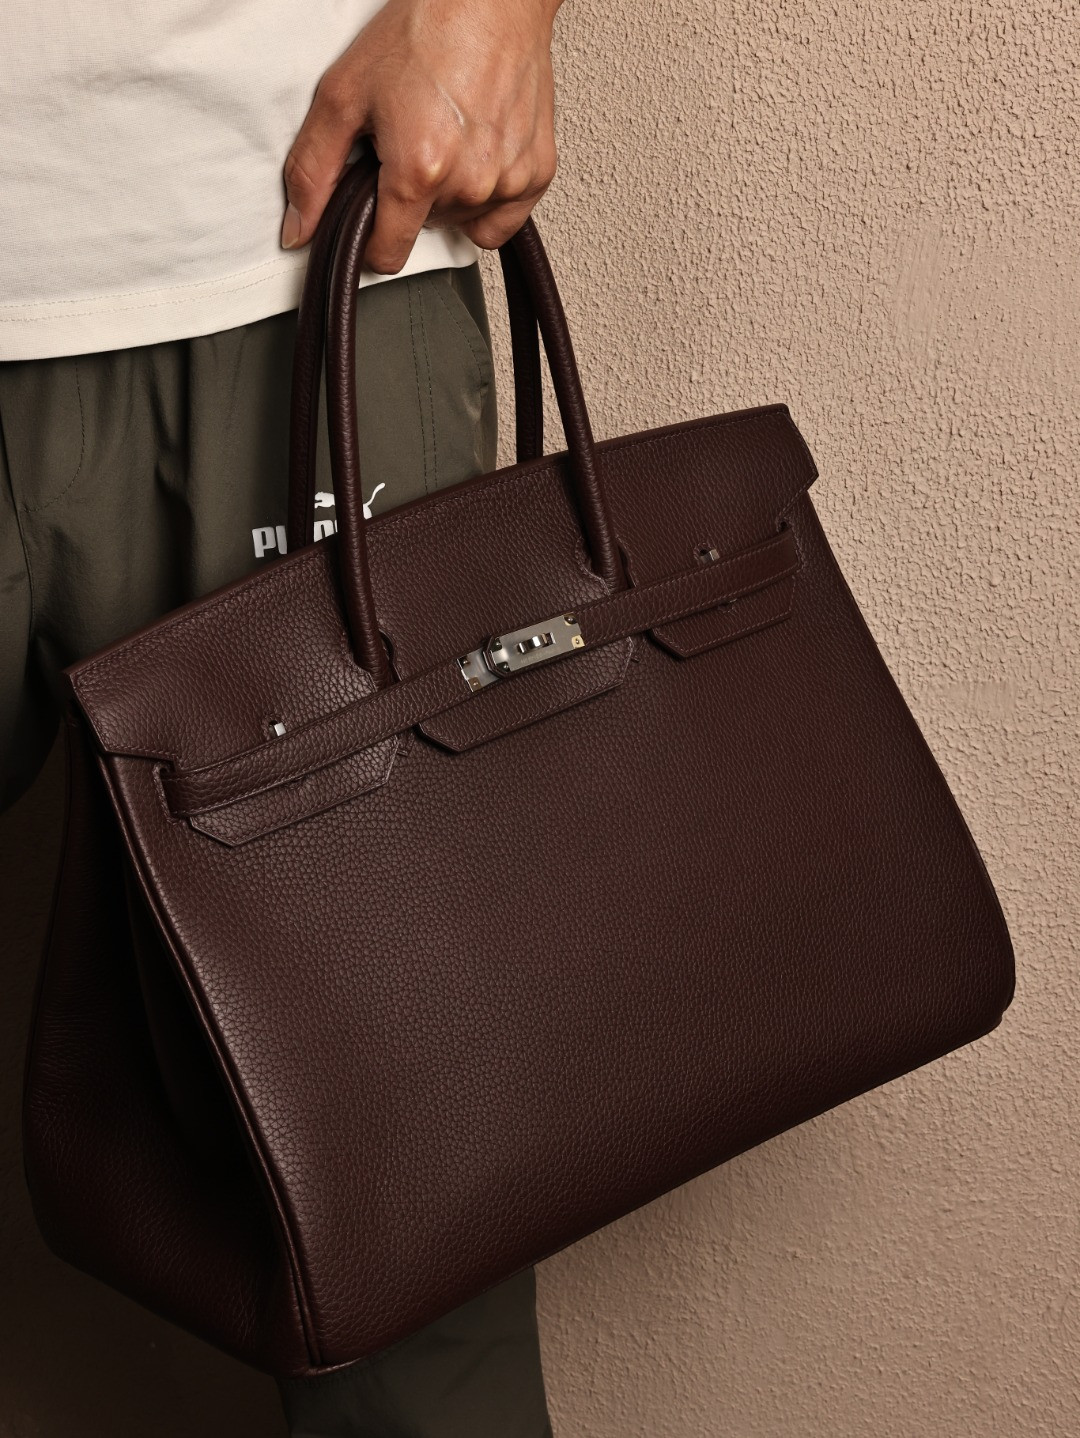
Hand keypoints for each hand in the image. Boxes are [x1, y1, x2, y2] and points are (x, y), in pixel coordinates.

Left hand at [281, 0, 561, 272]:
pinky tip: (475, 156)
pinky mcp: (537, 173)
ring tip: (444, 137)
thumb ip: (313, 171)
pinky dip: (486, 197)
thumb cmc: (424, 31)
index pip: (386, 255)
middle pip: (423, 231)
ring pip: (461, 222)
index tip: (370, 211)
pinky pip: (502, 219)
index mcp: (420, 171)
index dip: (369, 238)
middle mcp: (469, 184)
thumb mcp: (344, 95)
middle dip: (409, 199)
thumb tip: (299, 230)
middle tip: (408, 142)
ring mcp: (508, 181)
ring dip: (448, 194)